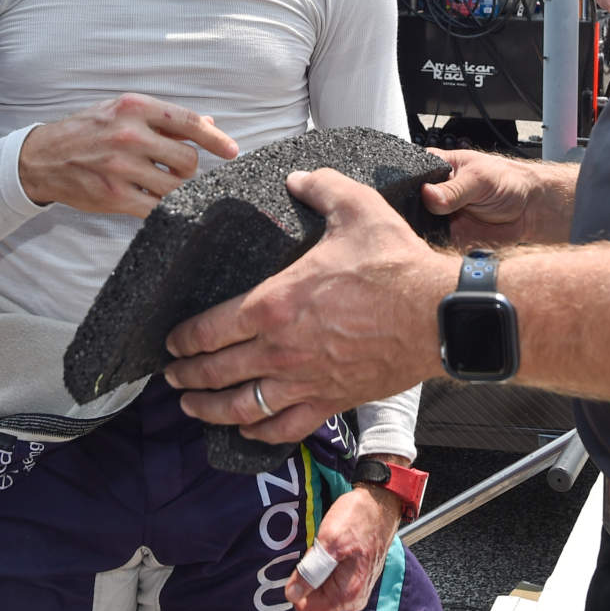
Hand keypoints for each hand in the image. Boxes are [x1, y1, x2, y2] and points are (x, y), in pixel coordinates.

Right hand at [17, 93, 237, 215]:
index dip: (216, 138)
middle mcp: (130, 134)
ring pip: (176, 186)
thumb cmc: (87, 131)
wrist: (42, 158)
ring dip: (176, 188)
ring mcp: (122, 167)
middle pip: (187, 159)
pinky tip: (156, 201)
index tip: (232, 150)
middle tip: (173, 168)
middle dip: (188, 168)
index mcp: (134, 107)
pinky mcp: (115, 196)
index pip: (188, 121)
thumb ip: (164, 118)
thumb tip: (209, 122)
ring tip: (160, 183)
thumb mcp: (122, 111)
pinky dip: (165, 207)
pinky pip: (158, 208)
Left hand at [165, 168, 453, 439]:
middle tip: (172, 375)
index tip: (172, 342)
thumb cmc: (396, 266)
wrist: (437, 314)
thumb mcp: (356, 209)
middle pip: (216, 372)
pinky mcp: (331, 401)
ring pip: (242, 407)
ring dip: (210, 409)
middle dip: (187, 375)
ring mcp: (304, 381)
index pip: (210, 329)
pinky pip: (284, 428)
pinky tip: (248, 431)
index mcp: (274, 304)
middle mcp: (280, 350)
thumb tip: (299, 176)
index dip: (183, 339)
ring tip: (193, 406)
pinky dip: (259, 433)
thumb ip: (321, 187)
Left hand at [285, 485, 400, 610]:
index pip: (306, 608)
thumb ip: (310, 572)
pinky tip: (329, 549)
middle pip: (313, 599)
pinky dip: (324, 566)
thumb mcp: (329, 541)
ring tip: (323, 548)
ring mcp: (356, 589)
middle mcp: (354, 598)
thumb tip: (292, 594)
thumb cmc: (360, 518)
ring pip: (320, 589)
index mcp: (347, 595)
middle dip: (307, 578)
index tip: (300, 564)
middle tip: (314, 552)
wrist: (380, 503)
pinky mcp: (355, 579)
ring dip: (315, 570)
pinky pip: (330, 580)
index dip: (297, 587)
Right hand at [421, 148, 561, 248]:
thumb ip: (454, 188)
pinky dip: (435, 245)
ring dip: (422, 230)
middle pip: (407, 203)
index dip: (404, 185)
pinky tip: (442, 242)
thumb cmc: (508, 182)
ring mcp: (437, 215)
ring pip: (416, 226)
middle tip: (426, 214)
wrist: (528, 210)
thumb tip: (428, 194)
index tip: (407, 195)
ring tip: (437, 228)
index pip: (409, 174)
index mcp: (436, 168)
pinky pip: (432, 244)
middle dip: (411, 211)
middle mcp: (433, 192)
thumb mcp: (480, 178)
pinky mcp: (446, 236)